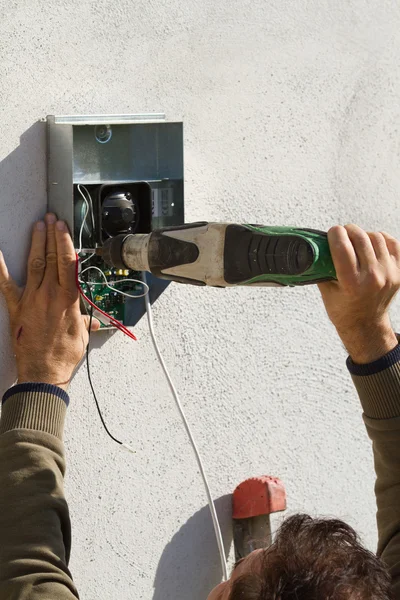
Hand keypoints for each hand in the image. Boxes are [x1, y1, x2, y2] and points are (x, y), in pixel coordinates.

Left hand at [0, 213, 99, 389]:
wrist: (43, 373)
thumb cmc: (64, 356)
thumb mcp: (82, 336)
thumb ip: (85, 322)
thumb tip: (91, 320)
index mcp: (68, 300)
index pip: (68, 264)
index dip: (65, 243)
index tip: (64, 228)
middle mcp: (49, 295)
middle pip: (51, 259)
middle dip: (51, 236)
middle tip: (51, 219)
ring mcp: (31, 300)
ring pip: (34, 265)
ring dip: (36, 244)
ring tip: (37, 226)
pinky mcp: (17, 308)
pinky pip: (7, 284)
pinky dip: (1, 267)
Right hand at [318, 224, 399, 363]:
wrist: (366, 325)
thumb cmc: (344, 310)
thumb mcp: (326, 291)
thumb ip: (321, 268)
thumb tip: (317, 246)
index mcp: (352, 284)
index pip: (343, 247)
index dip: (335, 233)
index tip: (331, 233)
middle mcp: (373, 278)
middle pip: (360, 238)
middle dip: (347, 231)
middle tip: (341, 235)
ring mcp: (389, 274)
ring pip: (376, 237)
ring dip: (363, 235)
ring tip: (355, 242)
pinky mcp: (399, 271)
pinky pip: (392, 243)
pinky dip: (380, 239)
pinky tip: (370, 245)